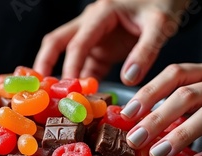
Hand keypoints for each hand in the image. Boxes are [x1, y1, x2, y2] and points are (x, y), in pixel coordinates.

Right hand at [33, 0, 187, 83]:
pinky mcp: (102, 50)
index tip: (69, 89)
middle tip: (38, 88)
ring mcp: (94, 38)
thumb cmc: (162, 4)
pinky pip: (86, 67)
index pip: (78, 42)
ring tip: (55, 98)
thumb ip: (146, 51)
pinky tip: (81, 100)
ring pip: (68, 57)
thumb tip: (129, 79)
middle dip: (44, 64)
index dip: (70, 67)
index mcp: (101, 14)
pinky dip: (82, 83)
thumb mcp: (159, 26)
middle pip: (56, 42)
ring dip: (62, 76)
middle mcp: (91, 24)